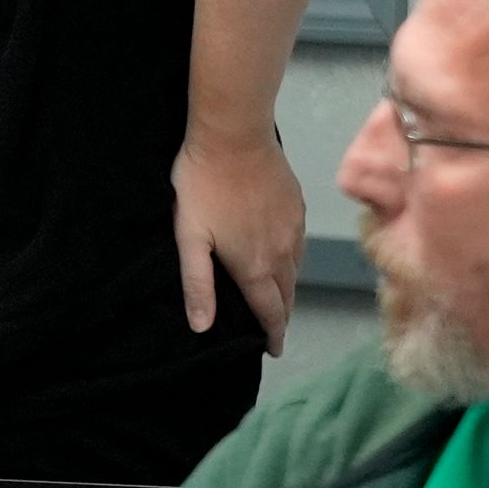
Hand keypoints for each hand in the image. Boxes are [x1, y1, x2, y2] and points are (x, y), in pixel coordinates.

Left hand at [174, 125, 303, 354]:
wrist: (234, 137)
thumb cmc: (203, 187)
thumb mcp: (189, 238)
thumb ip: (197, 284)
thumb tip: (202, 326)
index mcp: (255, 265)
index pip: (270, 311)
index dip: (273, 334)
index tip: (274, 350)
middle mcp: (282, 252)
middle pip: (287, 293)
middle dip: (281, 314)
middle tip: (274, 328)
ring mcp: (294, 228)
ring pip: (296, 269)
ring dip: (287, 288)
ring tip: (277, 298)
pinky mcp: (297, 207)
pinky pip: (299, 245)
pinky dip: (292, 261)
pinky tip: (282, 258)